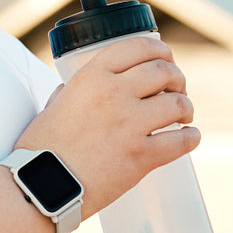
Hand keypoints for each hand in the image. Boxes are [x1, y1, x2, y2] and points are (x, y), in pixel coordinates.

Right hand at [15, 35, 197, 219]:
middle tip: (178, 89)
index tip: (167, 59)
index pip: (138, 47)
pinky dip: (191, 138)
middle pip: (164, 71)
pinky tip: (190, 137)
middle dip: (177, 79)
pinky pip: (180, 141)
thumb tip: (77, 89)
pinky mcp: (140, 156)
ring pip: (177, 104)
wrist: (42, 185)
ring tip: (184, 116)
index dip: (160, 50)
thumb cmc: (42, 148)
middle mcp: (113, 94)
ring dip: (186, 107)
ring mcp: (129, 125)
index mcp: (91, 77)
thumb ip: (71, 92)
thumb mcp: (53, 105)